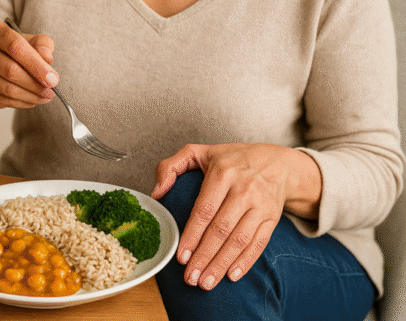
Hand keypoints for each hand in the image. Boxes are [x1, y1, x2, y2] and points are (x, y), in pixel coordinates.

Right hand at [0, 20, 58, 111]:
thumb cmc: (14, 51)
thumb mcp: (31, 41)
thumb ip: (43, 45)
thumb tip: (47, 58)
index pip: (15, 46)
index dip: (36, 64)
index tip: (53, 78)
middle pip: (10, 70)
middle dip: (35, 83)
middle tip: (51, 90)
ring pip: (7, 89)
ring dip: (31, 96)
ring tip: (46, 96)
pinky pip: (4, 101)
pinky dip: (23, 102)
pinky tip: (32, 99)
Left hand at [151, 143, 320, 290]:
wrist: (276, 163)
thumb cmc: (232, 159)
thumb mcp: (199, 152)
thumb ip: (171, 166)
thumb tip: (157, 192)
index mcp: (222, 173)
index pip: (204, 210)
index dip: (192, 235)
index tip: (181, 256)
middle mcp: (243, 190)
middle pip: (221, 230)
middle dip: (204, 257)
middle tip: (190, 277)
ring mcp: (260, 205)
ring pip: (239, 240)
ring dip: (221, 264)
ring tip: (206, 282)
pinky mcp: (272, 218)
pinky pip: (259, 244)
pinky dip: (245, 262)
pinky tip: (231, 275)